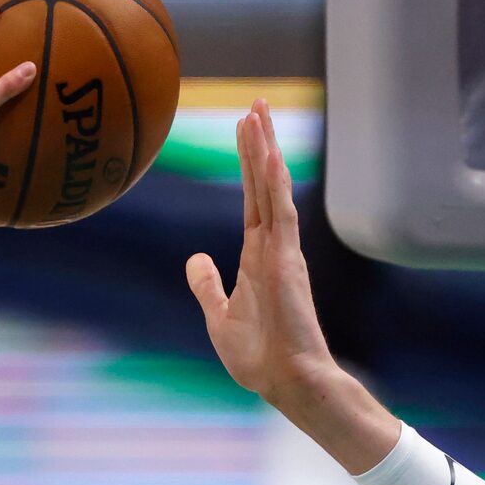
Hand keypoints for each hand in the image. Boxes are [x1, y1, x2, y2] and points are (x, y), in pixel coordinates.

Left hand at [187, 100, 340, 407]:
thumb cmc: (258, 357)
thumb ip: (207, 285)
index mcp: (258, 256)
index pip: (252, 199)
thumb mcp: (218, 316)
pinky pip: (281, 210)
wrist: (284, 380)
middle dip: (259, 143)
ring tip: (258, 112)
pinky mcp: (288, 259)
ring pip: (273, 188)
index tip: (245, 129)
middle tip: (254, 103)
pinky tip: (270, 153)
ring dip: (265, 150)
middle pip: (264, 184)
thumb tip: (195, 259)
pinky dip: (275, 181)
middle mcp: (273, 246)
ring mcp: (282, 250)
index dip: (248, 163)